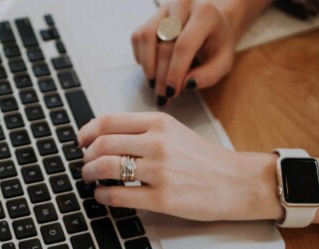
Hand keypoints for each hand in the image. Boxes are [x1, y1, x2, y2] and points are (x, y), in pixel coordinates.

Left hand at [77, 112, 280, 220]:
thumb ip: (143, 131)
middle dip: (86, 156)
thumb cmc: (206, 158)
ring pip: (106, 168)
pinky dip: (102, 196)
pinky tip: (102, 196)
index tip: (81, 140)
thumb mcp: (175, 132)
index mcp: (159, 123)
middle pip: (102, 144)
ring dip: (89, 174)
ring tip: (90, 178)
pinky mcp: (163, 198)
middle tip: (84, 163)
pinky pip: (119, 195)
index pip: (108, 121)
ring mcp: (160, 171)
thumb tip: (106, 137)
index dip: (87, 131)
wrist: (237, 181)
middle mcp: (158, 143)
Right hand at [131, 0, 235, 105]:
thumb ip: (208, 75)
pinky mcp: (152, 16)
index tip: (171, 92)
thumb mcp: (223, 62)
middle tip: (163, 95)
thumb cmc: (218, 44)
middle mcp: (183, 5)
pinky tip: (152, 68)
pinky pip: (138, 37)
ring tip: (154, 83)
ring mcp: (165, 8)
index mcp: (205, 14)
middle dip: (161, 75)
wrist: (213, 24)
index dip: (175, 71)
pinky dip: (141, 57)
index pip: (184, 45)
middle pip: (164, 44)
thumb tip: (185, 84)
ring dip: (148, 65)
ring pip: (146, 37)